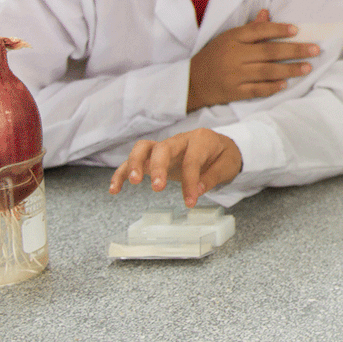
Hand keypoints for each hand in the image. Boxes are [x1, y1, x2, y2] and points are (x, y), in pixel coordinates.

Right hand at [108, 129, 241, 206]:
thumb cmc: (223, 155)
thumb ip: (212, 177)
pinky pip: (134, 161)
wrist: (220, 146)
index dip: (190, 182)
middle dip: (158, 167)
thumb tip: (197, 190)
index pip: (191, 160)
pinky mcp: (154, 158)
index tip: (191, 202)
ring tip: (131, 182)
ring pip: (143, 148)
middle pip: (162, 148)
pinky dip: (122, 173)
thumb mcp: (227, 165)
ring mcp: (164, 148)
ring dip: (134, 164)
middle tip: (158, 188)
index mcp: (200, 140)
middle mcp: (179, 141)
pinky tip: (114, 189)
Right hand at [188, 9, 319, 111]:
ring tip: (307, 67)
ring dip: (289, 69)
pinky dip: (272, 87)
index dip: (278, 29)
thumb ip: (250, 28)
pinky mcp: (233, 92)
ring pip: (266, 71)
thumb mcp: (227, 38)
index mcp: (232, 38)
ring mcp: (234, 75)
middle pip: (269, 52)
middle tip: (315, 49)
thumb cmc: (214, 56)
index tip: (297, 30)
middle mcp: (234, 56)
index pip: (259, 31)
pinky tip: (286, 84)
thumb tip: (267, 13)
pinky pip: (257, 90)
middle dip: (294, 50)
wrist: (190, 81)